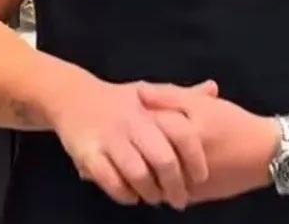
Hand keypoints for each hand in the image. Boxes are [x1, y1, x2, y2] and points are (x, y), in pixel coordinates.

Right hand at [49, 74, 217, 210]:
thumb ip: (183, 95)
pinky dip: (124, 194)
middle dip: (175, 186)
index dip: (195, 159)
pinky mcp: (89, 152)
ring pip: (138, 174)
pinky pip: (110, 181)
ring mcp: (110, 137)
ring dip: (151, 193)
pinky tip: (132, 196)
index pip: (183, 134)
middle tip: (181, 199)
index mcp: (152, 108)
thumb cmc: (121, 99)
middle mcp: (133, 122)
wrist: (74, 98)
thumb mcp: (153, 92)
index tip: (203, 177)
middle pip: (163, 160)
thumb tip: (214, 89)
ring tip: (157, 199)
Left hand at [139, 84, 278, 204]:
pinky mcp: (192, 197)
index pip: (145, 127)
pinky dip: (159, 179)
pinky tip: (160, 166)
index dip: (135, 118)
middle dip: (137, 145)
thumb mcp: (202, 105)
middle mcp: (181, 162)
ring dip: (145, 165)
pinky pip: (166, 190)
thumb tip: (138, 93)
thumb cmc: (233, 123)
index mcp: (184, 133)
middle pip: (145, 154)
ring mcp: (185, 183)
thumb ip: (169, 97)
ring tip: (143, 151)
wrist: (264, 154)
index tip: (129, 114)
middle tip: (132, 136)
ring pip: (152, 176)